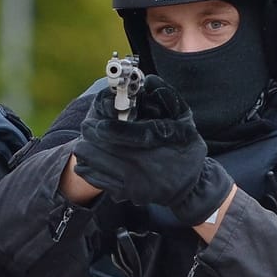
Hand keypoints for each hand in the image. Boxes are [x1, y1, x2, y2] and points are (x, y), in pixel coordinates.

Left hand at [72, 75, 234, 225]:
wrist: (190, 189)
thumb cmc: (186, 150)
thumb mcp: (185, 121)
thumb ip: (169, 99)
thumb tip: (151, 81)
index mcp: (164, 149)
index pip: (136, 137)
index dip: (112, 129)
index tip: (97, 123)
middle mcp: (149, 170)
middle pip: (107, 152)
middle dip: (92, 137)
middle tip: (87, 126)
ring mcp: (136, 186)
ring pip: (97, 166)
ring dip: (89, 151)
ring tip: (86, 141)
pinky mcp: (127, 195)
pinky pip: (98, 180)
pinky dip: (91, 167)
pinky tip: (91, 159)